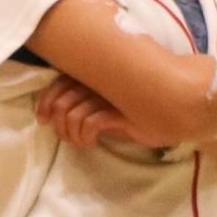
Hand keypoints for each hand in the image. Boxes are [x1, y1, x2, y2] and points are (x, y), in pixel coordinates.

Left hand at [36, 75, 166, 148]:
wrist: (174, 111)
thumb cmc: (138, 108)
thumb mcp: (106, 103)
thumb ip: (85, 100)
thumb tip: (56, 115)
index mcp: (94, 74)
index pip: (57, 84)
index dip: (44, 102)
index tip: (42, 120)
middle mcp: (100, 81)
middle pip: (61, 102)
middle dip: (58, 125)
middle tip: (68, 136)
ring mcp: (110, 95)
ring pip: (71, 115)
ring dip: (71, 134)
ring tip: (82, 141)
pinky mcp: (120, 111)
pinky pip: (89, 124)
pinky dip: (85, 137)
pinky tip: (92, 142)